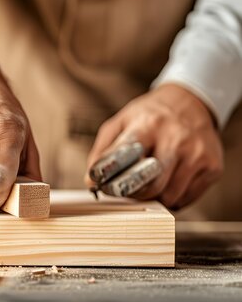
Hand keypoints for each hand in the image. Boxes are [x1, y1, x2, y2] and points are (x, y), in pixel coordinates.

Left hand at [85, 84, 223, 209]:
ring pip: (168, 196)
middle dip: (132, 193)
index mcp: (148, 125)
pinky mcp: (212, 167)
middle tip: (123, 190)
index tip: (100, 184)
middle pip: (149, 184)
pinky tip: (167, 183)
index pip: (126, 156)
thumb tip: (90, 181)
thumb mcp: (120, 122)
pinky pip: (185, 199)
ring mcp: (197, 154)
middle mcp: (176, 139)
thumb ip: (102, 151)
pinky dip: (171, 198)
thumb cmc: (150, 116)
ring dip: (152, 198)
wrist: (191, 102)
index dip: (110, 175)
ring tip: (145, 185)